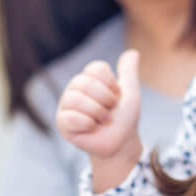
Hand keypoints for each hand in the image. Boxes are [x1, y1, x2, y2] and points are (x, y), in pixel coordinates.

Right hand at [56, 50, 142, 185]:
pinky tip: (91, 127)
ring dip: (98, 112)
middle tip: (110, 111)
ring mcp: (66, 105)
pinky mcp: (62, 122)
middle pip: (86, 82)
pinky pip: (71, 117)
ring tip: (103, 120)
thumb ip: (129, 73)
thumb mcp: (130, 93)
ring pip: (76, 98)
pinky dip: (88, 123)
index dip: (111, 84)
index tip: (116, 96)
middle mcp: (75, 89)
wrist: (121, 142)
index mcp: (89, 79)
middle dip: (106, 99)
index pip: (96, 68)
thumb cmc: (124, 117)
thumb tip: (133, 52)